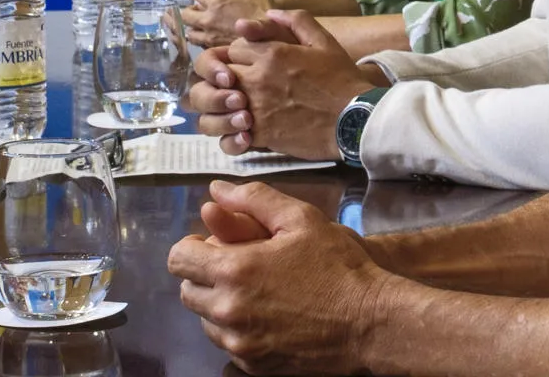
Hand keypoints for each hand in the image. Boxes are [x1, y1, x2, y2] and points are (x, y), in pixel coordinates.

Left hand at [170, 181, 392, 373]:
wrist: (369, 323)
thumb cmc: (339, 266)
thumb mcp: (302, 219)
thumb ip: (255, 200)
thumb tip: (216, 190)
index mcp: (235, 270)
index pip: (178, 259)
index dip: (193, 246)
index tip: (216, 245)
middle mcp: (228, 310)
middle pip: (187, 291)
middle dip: (206, 275)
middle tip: (243, 266)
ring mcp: (238, 343)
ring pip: (205, 320)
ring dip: (220, 304)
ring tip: (259, 292)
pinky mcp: (252, 366)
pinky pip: (228, 344)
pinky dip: (239, 329)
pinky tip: (271, 316)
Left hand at [182, 0, 274, 47]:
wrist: (270, 38)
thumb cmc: (265, 13)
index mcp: (217, 2)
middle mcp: (207, 20)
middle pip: (186, 14)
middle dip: (192, 11)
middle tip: (203, 11)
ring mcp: (208, 37)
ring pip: (189, 32)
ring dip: (195, 27)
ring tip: (205, 27)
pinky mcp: (213, 50)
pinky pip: (199, 45)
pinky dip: (202, 40)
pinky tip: (212, 38)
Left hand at [197, 10, 380, 160]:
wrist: (353, 119)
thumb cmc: (341, 79)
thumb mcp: (324, 41)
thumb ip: (297, 21)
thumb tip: (271, 12)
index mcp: (272, 54)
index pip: (233, 47)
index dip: (239, 53)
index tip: (251, 61)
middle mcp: (257, 78)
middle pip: (219, 72)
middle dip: (226, 75)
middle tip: (240, 82)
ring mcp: (255, 107)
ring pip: (217, 103)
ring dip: (223, 102)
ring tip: (237, 105)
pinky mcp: (259, 133)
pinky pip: (228, 133)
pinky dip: (231, 131)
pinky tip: (243, 128)